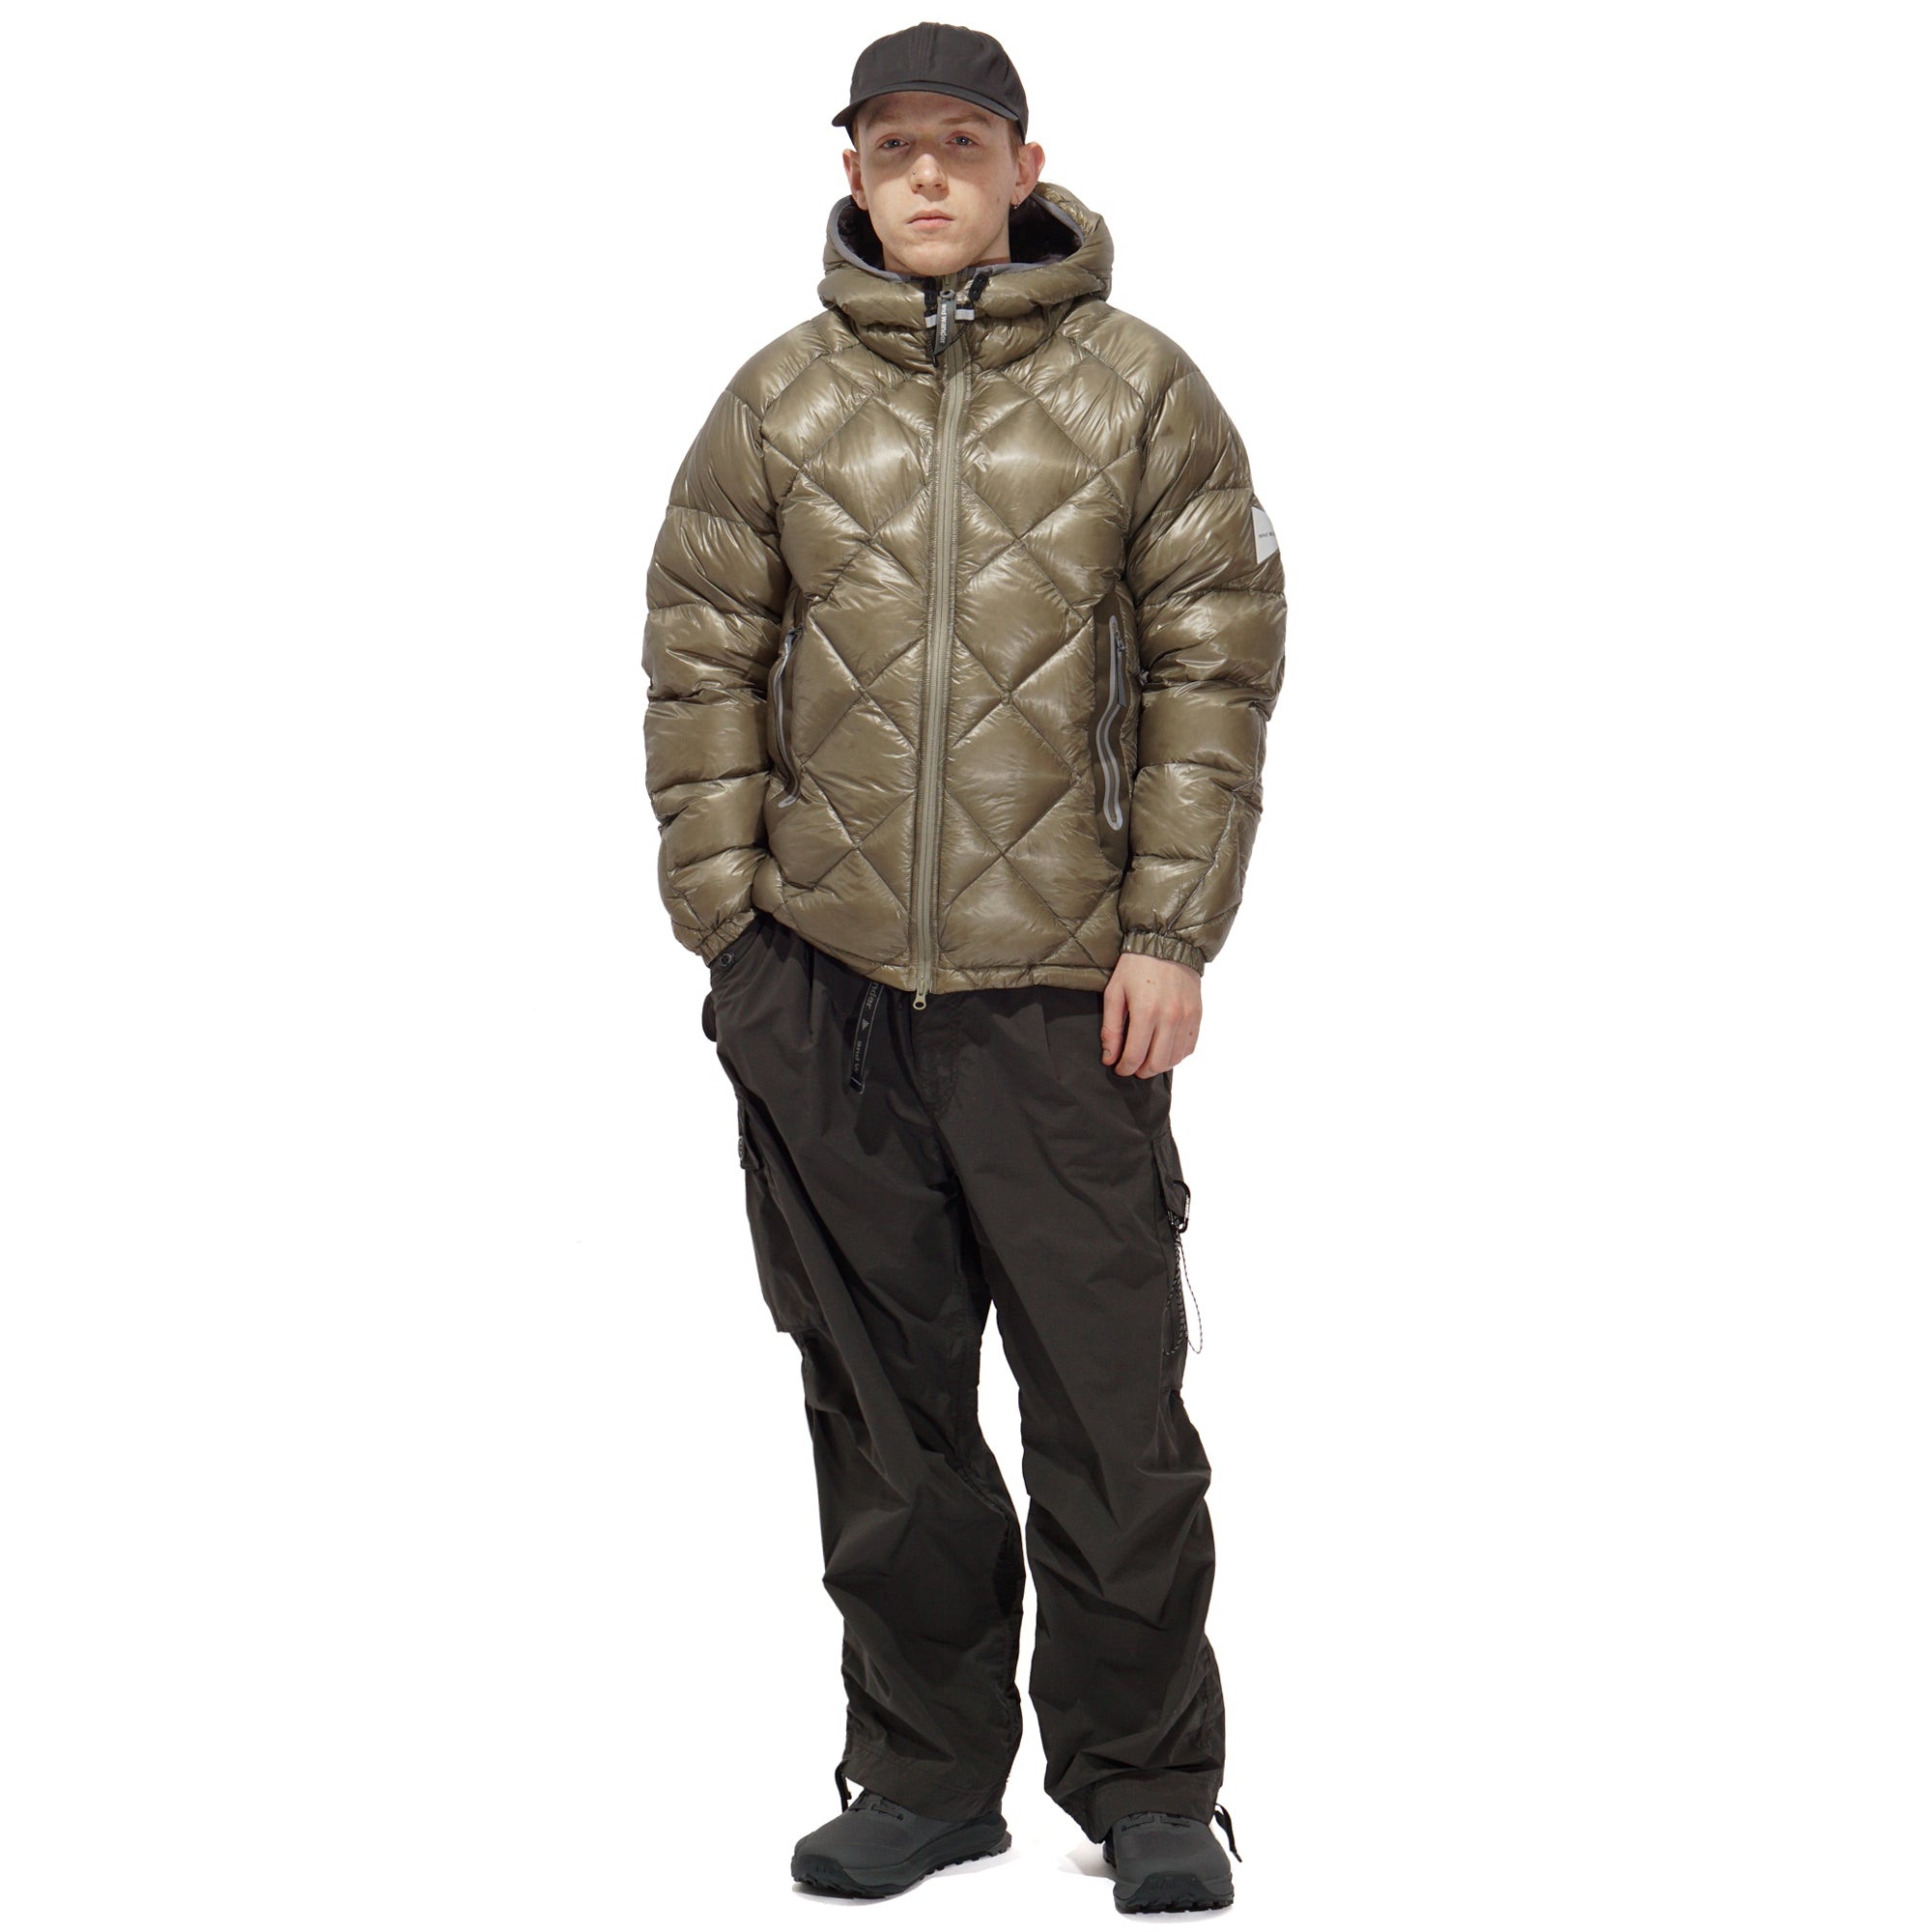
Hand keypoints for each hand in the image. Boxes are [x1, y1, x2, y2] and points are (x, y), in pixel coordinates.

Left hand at [1101, 951, 1201, 1077]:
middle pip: (1156, 1063)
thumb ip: (1110, 1029)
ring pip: (1174, 1059)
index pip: (1135, 1056)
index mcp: (1145, 1012)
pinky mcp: (1197, 1015)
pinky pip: (1189, 1047)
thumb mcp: (1114, 993)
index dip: (1124, 1068)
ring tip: (1147, 1059)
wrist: (1167, 943)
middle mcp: (1169, 1017)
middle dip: (1141, 1071)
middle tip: (1132, 1067)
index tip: (1118, 1067)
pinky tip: (1164, 1050)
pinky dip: (1176, 1055)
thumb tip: (1109, 1057)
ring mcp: (1186, 1018)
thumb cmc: (1136, 966)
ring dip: (1158, 1066)